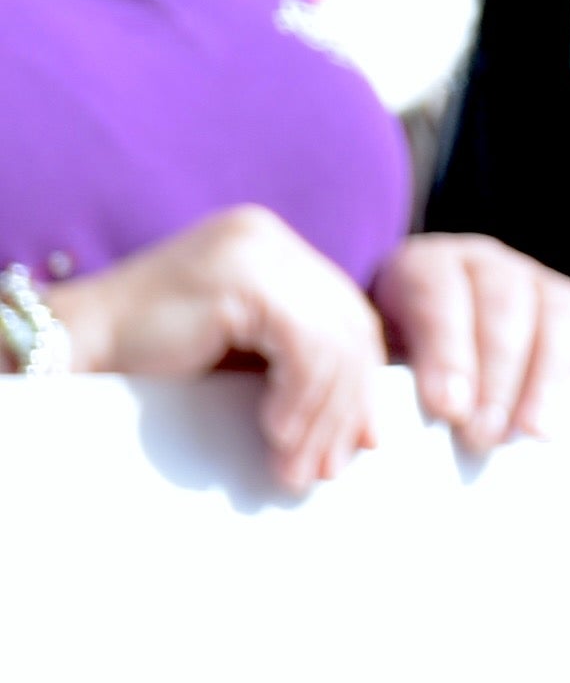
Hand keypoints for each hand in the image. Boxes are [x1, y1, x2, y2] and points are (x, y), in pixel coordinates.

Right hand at [44, 204, 389, 490]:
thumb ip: (296, 370)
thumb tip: (363, 428)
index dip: (361, 382)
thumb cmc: (142, 363)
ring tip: (297, 468)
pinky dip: (299, 395)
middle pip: (348, 325)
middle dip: (346, 405)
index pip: (346, 316)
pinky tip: (276, 436)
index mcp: (274, 251)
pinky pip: (302, 342)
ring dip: (321, 414)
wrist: (67, 347)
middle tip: (328, 468)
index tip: (360, 442)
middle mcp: (270, 239)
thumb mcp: (238, 359)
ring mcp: (257, 251)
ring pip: (332, 338)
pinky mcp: (243, 277)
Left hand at [367, 235, 569, 454]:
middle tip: (485, 434)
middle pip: (505, 303)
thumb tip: (375, 431)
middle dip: (499, 373)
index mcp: (421, 267)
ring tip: (535, 429)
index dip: (446, 348)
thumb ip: (373, 386)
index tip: (447, 405)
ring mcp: (535, 281)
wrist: (403, 356)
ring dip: (550, 373)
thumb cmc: (379, 375)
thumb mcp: (362, 369)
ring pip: (558, 308)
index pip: (439, 293)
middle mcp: (483, 264)